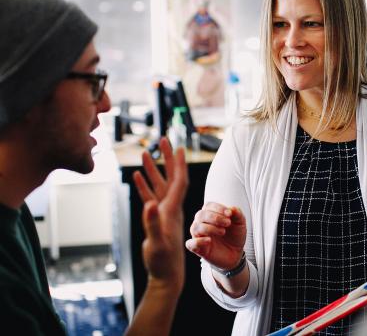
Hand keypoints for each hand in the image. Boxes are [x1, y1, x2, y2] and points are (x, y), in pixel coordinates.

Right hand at [132, 137, 188, 291]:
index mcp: (173, 209)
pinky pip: (150, 196)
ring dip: (154, 168)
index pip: (180, 181)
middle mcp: (170, 207)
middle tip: (163, 139)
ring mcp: (163, 212)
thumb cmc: (163, 261)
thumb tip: (148, 204)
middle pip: (171, 177)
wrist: (167, 275)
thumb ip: (152, 223)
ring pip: (159, 185)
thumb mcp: (157, 242)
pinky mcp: (155, 218)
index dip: (179, 163)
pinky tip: (138, 175)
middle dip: (168, 158)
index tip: (179, 146)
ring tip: (146, 152)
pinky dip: (145, 185)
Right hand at [186, 202, 246, 269]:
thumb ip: (237, 214)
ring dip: (209, 228)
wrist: (236, 253)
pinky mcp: (198, 249)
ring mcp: (199, 236)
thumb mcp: (240, 223)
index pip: (208, 206)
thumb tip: (232, 208)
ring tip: (223, 232)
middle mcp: (202, 223)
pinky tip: (209, 241)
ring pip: (195, 228)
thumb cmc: (235, 235)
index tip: (230, 214)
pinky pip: (190, 243)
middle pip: (200, 215)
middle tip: (228, 223)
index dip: (218, 208)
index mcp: (210, 214)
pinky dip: (198, 241)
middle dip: (215, 218)